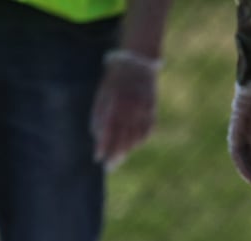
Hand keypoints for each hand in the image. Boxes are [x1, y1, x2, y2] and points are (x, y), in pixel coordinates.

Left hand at [91, 49, 160, 169]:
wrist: (137, 64)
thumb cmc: (115, 80)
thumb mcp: (103, 95)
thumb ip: (99, 116)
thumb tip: (97, 137)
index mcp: (115, 104)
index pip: (109, 131)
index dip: (103, 146)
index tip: (98, 158)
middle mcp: (130, 110)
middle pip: (123, 139)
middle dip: (115, 154)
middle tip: (109, 167)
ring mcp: (143, 111)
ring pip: (136, 138)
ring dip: (127, 150)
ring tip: (119, 158)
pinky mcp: (152, 111)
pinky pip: (147, 132)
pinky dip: (139, 140)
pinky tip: (132, 146)